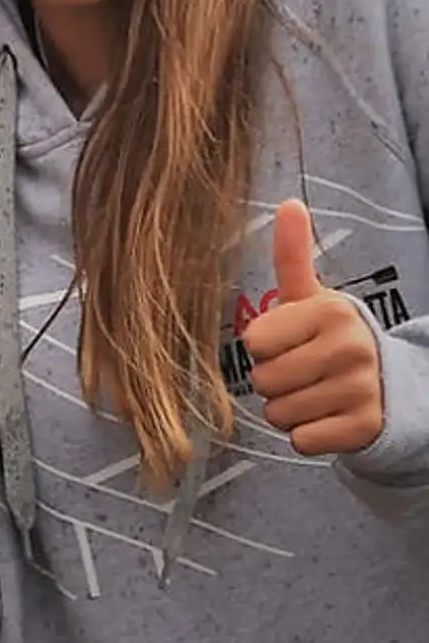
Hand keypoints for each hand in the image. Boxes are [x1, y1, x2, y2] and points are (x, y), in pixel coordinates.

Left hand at [243, 199, 384, 455]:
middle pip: (262, 381)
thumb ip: (293, 255)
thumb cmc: (331, 338)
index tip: (290, 342)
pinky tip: (329, 416)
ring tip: (317, 392)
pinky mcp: (364, 427)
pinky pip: (300, 440)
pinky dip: (307, 435)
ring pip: (279, 413)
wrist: (390, 385)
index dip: (264, 347)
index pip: (253, 342)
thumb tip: (289, 202)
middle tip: (304, 371)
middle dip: (273, 381)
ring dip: (289, 409)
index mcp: (329, 311)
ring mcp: (361, 389)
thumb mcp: (312, 297)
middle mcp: (350, 347)